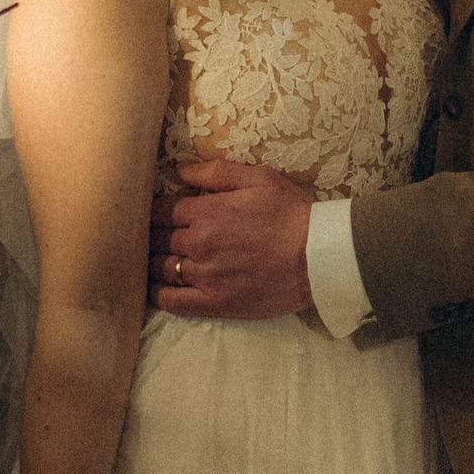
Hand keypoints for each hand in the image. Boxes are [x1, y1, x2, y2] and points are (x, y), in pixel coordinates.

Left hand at [148, 159, 311, 317]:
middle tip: (153, 234)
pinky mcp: (215, 303)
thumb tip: (180, 170)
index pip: (163, 210)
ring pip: (161, 268)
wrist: (320, 256)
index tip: (158, 212)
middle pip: (159, 238)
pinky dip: (158, 293)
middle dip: (154, 234)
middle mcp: (199, 244)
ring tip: (153, 258)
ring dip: (153, 261)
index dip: (156, 209)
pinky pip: (173, 301)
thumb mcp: (259, 178)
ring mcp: (205, 276)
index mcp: (206, 212)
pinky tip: (157, 287)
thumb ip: (216, 172)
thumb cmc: (292, 213)